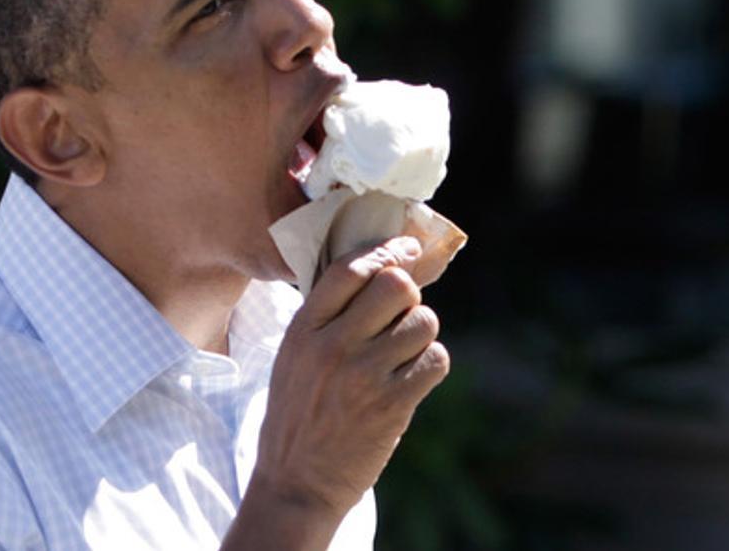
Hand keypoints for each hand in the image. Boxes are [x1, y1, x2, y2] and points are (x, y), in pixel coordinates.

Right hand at [253, 236, 449, 517]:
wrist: (296, 480)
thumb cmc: (298, 412)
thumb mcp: (293, 356)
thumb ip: (326, 316)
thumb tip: (377, 270)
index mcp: (304, 329)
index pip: (350, 268)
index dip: (386, 250)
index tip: (405, 248)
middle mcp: (332, 346)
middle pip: (395, 285)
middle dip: (408, 293)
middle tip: (403, 309)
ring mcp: (363, 375)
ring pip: (423, 321)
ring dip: (421, 331)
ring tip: (405, 350)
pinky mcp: (391, 405)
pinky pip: (435, 360)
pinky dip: (431, 364)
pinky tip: (413, 375)